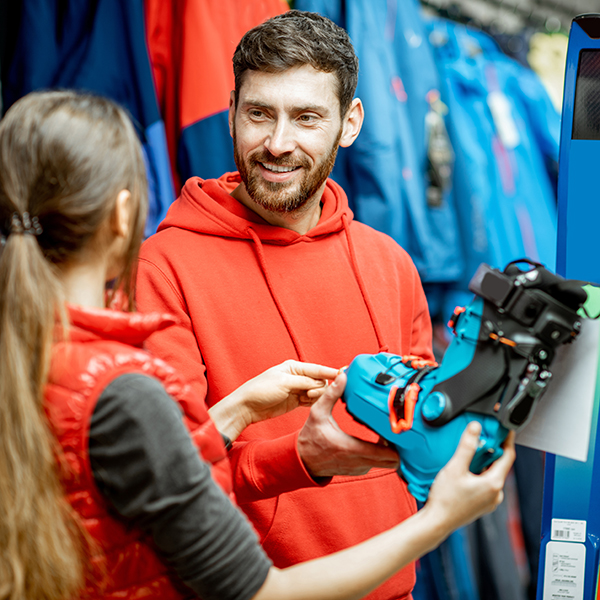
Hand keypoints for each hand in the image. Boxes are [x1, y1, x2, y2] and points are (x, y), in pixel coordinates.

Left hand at [210, 360, 337, 440]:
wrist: (247, 407)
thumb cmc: (261, 390)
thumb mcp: (284, 384)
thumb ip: (305, 382)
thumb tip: (323, 382)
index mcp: (294, 367)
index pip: (317, 369)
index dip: (331, 372)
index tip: (344, 375)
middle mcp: (298, 377)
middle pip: (320, 381)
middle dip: (320, 387)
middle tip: (310, 394)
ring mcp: (297, 389)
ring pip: (317, 392)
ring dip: (316, 396)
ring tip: (306, 398)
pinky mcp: (296, 401)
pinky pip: (311, 401)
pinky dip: (313, 402)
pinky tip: (308, 404)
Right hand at [297, 372, 399, 477]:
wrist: (303, 460)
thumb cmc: (311, 437)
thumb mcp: (318, 413)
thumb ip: (331, 394)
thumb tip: (342, 376)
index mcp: (352, 449)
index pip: (387, 455)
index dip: (397, 443)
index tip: (397, 428)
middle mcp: (359, 463)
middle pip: (393, 461)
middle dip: (398, 446)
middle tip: (394, 428)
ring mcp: (359, 468)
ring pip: (385, 463)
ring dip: (389, 449)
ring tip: (385, 431)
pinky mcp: (358, 470)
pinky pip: (377, 463)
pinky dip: (380, 454)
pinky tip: (377, 439)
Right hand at [424, 422, 515, 536]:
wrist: (436, 522)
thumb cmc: (445, 500)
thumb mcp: (455, 467)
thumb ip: (467, 446)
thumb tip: (476, 428)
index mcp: (494, 484)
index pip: (508, 456)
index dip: (507, 440)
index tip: (505, 429)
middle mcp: (496, 494)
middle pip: (499, 465)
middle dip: (493, 450)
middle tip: (484, 436)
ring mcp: (490, 501)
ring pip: (492, 475)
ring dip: (485, 462)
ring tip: (472, 451)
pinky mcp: (482, 504)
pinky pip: (486, 484)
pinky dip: (480, 473)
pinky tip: (467, 469)